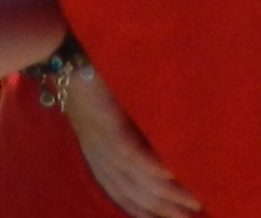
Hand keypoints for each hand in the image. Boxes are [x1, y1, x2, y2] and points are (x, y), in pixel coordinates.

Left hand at [61, 64, 199, 217]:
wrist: (66, 58)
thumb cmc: (92, 81)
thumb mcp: (110, 113)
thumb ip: (131, 130)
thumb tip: (161, 144)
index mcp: (99, 157)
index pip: (125, 195)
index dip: (149, 211)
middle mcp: (101, 158)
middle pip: (136, 195)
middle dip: (166, 210)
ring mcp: (104, 145)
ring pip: (139, 181)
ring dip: (169, 194)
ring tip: (194, 202)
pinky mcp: (108, 128)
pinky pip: (133, 156)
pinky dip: (154, 168)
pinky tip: (172, 176)